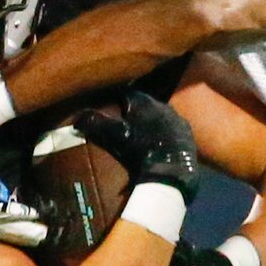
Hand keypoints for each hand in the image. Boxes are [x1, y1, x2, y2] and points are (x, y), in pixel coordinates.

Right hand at [76, 91, 200, 194]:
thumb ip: (97, 123)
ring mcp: (178, 120)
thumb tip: (78, 117)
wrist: (171, 172)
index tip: (108, 107)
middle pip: (145, 104)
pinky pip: (172, 129)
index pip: (127, 94)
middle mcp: (164, 106)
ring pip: (160, 116)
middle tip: (123, 122)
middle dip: (135, 111)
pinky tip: (157, 145)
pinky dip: (163, 134)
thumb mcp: (116, 136)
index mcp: (146, 102)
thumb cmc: (141, 150)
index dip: (116, 100)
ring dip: (150, 122)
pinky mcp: (188, 136)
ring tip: (139, 134)